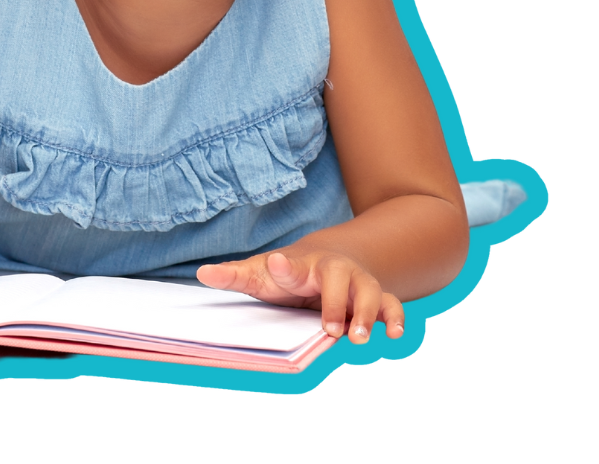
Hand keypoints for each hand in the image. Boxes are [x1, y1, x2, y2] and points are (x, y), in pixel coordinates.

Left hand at [197, 248, 404, 344]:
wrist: (333, 258)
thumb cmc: (290, 272)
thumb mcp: (263, 274)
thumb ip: (236, 275)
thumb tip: (202, 274)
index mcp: (301, 265)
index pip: (289, 264)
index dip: (282, 267)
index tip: (275, 265)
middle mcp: (333, 271)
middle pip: (336, 279)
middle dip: (334, 304)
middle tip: (330, 330)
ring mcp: (357, 284)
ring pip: (368, 293)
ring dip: (366, 314)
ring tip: (359, 338)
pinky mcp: (376, 298)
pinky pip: (391, 305)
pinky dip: (395, 318)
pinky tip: (396, 334)